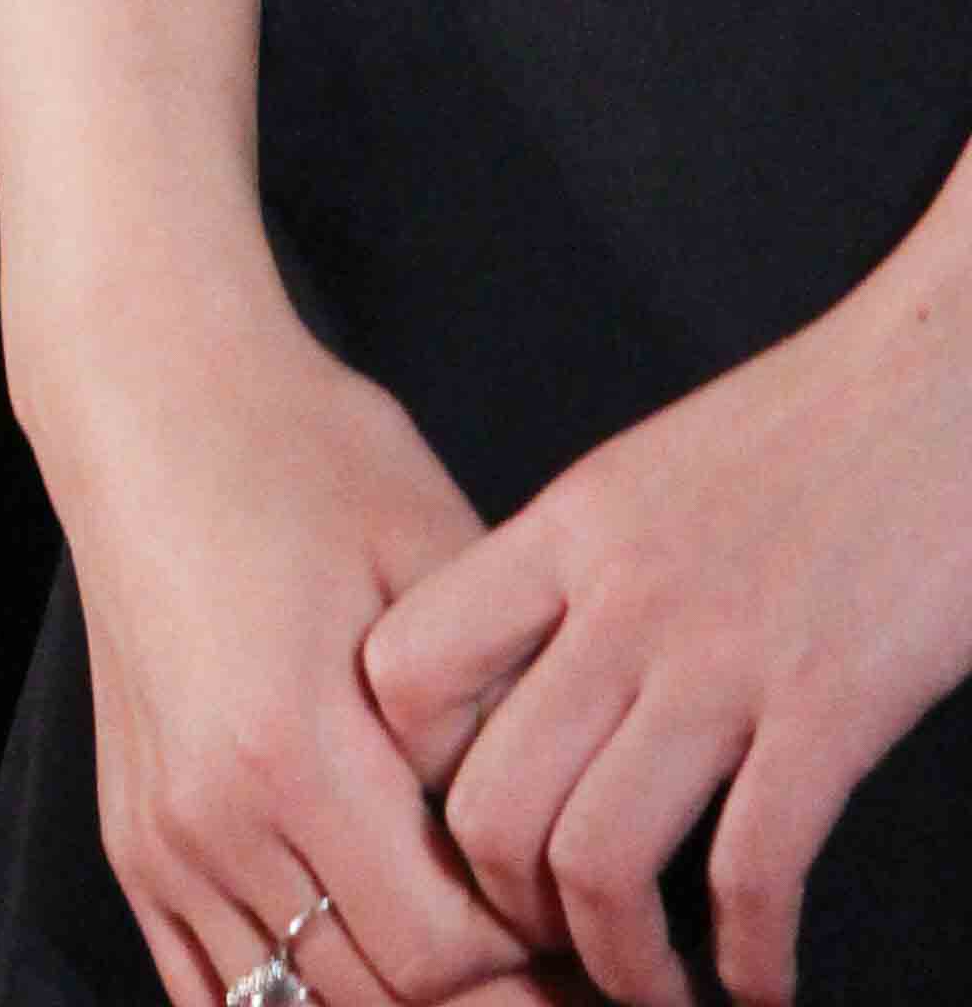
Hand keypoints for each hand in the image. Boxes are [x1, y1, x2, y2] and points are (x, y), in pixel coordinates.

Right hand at [42, 275, 549, 1006]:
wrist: (151, 393)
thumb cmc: (303, 451)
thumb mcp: (434, 552)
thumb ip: (502, 705)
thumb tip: (583, 830)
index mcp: (292, 746)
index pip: (440, 948)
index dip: (534, 959)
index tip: (592, 924)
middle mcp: (213, 812)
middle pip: (377, 997)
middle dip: (488, 1002)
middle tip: (571, 978)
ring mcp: (160, 832)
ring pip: (298, 1005)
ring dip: (398, 1004)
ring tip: (488, 979)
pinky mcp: (130, 832)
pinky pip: (209, 988)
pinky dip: (293, 1005)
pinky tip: (368, 977)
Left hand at [365, 255, 971, 1006]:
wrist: (936, 378)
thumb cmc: (800, 434)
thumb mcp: (642, 480)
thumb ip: (573, 577)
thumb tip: (515, 696)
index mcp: (564, 527)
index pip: (405, 668)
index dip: (411, 777)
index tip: (463, 829)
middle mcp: (620, 593)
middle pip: (490, 799)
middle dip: (509, 910)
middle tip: (554, 942)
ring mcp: (722, 653)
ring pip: (597, 858)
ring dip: (618, 961)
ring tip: (651, 989)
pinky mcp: (830, 704)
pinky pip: (751, 873)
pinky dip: (749, 959)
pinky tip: (760, 980)